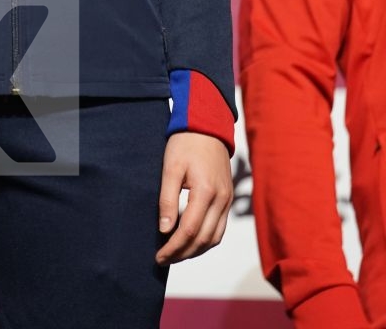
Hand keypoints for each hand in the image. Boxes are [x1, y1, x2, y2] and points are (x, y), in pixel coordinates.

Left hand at [155, 132, 232, 264]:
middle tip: (163, 259)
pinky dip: (205, 240)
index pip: (188, 230)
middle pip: (203, 239)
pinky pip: (219, 228)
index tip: (158, 256)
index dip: (173, 247)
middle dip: (182, 254)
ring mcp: (227, 200)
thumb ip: (167, 199)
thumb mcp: (170, 167)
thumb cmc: (185, 143)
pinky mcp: (228, 199)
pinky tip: (190, 241)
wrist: (207, 126)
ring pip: (214, 238)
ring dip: (195, 251)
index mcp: (206, 191)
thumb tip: (164, 229)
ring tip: (175, 254)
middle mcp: (221, 200)